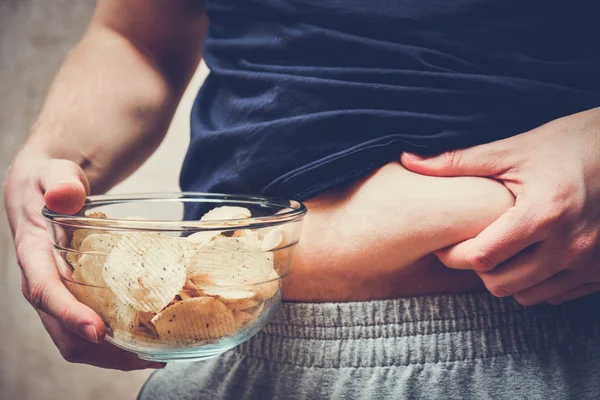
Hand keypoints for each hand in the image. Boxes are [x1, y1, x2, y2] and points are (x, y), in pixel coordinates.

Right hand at [4, 153, 162, 369]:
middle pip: (61, 330)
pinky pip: (88, 327)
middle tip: (141, 356)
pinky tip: (144, 341)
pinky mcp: (74, 296)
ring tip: (151, 356)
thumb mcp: (55, 173)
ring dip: (109, 354)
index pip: (45, 291)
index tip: (97, 331)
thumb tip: (66, 196)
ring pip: (74, 339)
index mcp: (34, 255)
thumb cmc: (52, 181)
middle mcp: (42, 282)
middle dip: (98, 350)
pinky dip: (114, 342)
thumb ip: (60, 181)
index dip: (69, 314)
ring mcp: (58, 294)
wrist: (45, 189)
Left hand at [400, 107, 599, 305]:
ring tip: (500, 251)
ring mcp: (590, 262)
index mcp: (542, 214)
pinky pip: (556, 295)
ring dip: (505, 278)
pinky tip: (529, 257)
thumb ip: (457, 162)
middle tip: (468, 247)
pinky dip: (535, 283)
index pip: (482, 257)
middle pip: (501, 284)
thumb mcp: (512, 150)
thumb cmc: (568, 144)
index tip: (443, 245)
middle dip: (476, 269)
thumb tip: (408, 161)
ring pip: (528, 295)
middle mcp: (569, 245)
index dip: (453, 255)